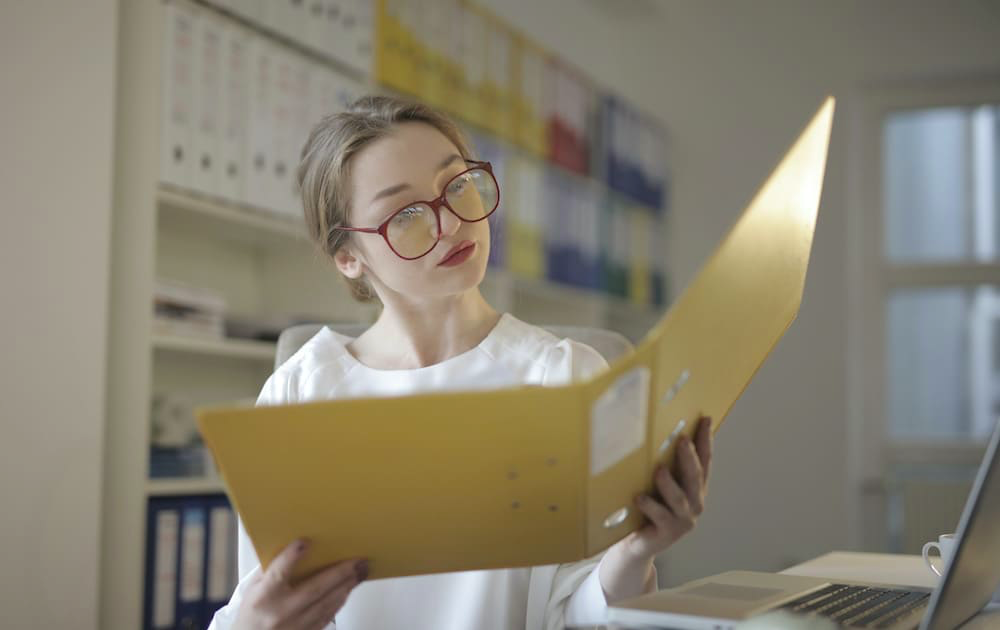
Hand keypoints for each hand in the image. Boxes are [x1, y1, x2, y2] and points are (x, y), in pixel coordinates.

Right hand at [232, 539, 366, 629]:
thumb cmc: (252, 613)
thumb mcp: (253, 589)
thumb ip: (272, 569)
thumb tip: (297, 548)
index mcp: (263, 597)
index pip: (278, 573)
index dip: (292, 557)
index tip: (305, 542)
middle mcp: (281, 612)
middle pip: (315, 589)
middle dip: (340, 573)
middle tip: (358, 560)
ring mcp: (295, 626)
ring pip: (326, 604)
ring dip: (346, 586)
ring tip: (360, 572)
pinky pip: (328, 616)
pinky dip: (340, 601)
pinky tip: (348, 589)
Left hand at [622, 415, 713, 560]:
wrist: (637, 544)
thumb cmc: (648, 509)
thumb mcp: (659, 485)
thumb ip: (665, 465)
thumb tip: (657, 431)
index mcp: (695, 489)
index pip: (705, 461)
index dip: (706, 441)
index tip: (705, 419)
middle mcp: (694, 504)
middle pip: (695, 477)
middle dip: (690, 458)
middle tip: (682, 440)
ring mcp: (682, 520)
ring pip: (679, 498)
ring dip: (669, 483)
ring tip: (659, 469)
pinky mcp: (667, 534)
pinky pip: (660, 517)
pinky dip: (650, 505)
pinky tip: (639, 496)